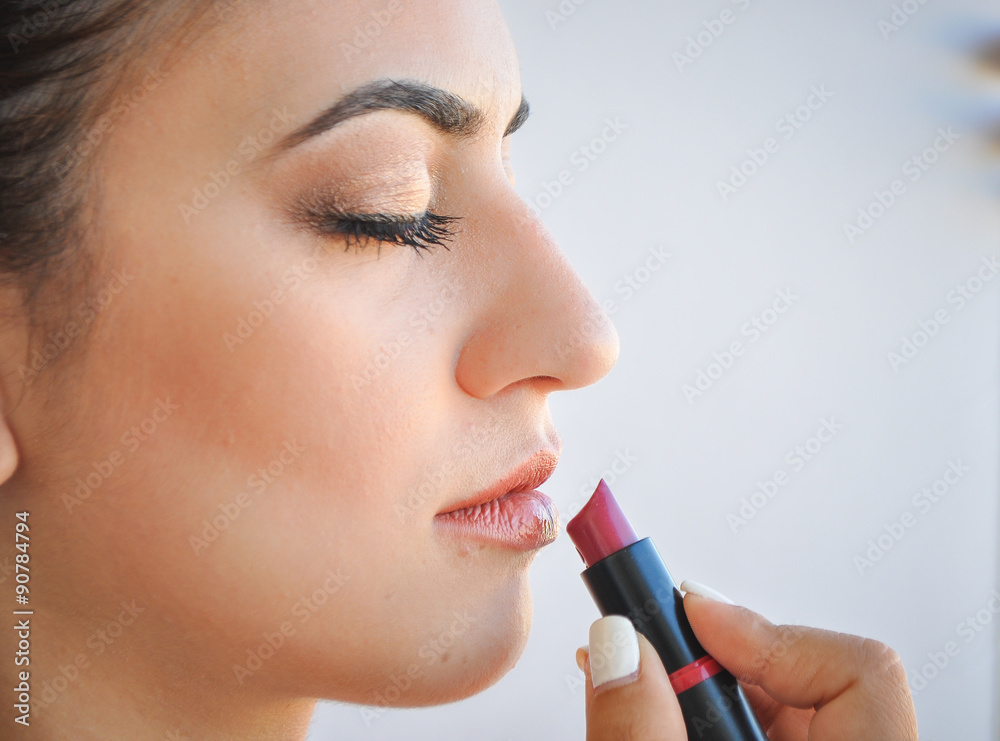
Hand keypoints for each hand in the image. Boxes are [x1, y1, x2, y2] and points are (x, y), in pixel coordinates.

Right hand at [576, 582, 918, 739]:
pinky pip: (751, 723)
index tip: (687, 612)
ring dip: (689, 682)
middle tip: (634, 639)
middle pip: (794, 672)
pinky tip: (645, 711)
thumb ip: (646, 735)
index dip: (764, 630)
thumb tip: (615, 648)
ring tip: (626, 678)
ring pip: (764, 698)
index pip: (858, 670)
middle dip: (703, 653)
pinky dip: (691, 712)